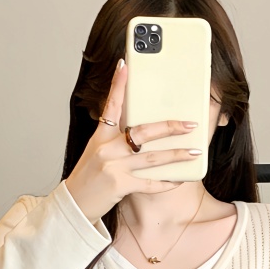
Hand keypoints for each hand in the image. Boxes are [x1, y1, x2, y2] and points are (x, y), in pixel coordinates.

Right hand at [64, 58, 201, 221]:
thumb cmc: (89, 177)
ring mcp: (113, 167)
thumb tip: (139, 133)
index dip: (118, 85)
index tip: (125, 65)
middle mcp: (106, 148)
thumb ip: (114, 140)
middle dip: (169, 127)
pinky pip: (150, 183)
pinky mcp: (119, 185)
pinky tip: (179, 179)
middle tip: (189, 125)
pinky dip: (166, 182)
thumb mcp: (96, 151)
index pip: (111, 105)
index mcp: (100, 136)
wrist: (75, 203)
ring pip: (152, 158)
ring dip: (176, 155)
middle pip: (143, 132)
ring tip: (194, 152)